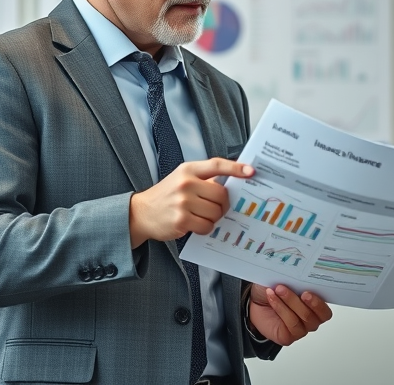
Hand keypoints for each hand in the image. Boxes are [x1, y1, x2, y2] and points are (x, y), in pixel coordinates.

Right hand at [128, 158, 253, 246]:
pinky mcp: (181, 220)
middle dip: (223, 204)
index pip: (217, 165)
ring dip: (214, 217)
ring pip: (216, 212)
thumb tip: (234, 182)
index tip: (251, 171)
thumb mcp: (182, 178)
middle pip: (221, 194)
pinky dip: (206, 228)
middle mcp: (186, 183)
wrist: (141, 213)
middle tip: (216, 207)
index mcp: (188, 169)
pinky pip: (207, 226)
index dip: (236, 168)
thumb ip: (204, 178)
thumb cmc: (167, 195)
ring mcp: (183, 202)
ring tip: (201, 216)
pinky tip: (195, 224)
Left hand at [247, 283, 332, 345]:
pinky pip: (290, 324)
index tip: (308, 291)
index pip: (325, 311)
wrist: (256, 300)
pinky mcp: (288, 336)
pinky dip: (281, 308)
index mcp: (315, 306)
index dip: (320, 303)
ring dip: (290, 302)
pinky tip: (272, 297)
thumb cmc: (274, 288)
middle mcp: (310, 320)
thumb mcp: (288, 279)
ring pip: (302, 318)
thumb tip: (303, 271)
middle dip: (305, 302)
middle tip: (296, 290)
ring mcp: (300, 329)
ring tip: (279, 289)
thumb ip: (298, 279)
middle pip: (314, 316)